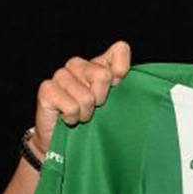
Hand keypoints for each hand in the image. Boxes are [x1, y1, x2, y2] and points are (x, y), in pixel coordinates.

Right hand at [31, 40, 131, 156]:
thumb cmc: (92, 124)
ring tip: (81, 116)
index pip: (120, 50)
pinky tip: (67, 118)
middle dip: (101, 100)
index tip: (116, 88)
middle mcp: (78, 64)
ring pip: (87, 96)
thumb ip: (127, 90)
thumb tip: (145, 83)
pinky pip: (72, 106)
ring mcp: (61, 75)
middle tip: (94, 109)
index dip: (122, 71)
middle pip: (103, 75)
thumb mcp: (115, 106)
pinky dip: (73, 118)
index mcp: (98, 64)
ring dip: (86, 114)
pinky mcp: (47, 89)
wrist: (61, 143)